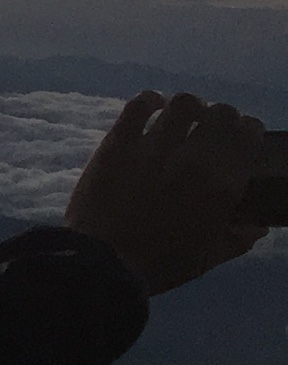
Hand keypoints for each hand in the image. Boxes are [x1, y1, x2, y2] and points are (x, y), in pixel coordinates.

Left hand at [65, 90, 271, 295]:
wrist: (106, 262)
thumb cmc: (163, 263)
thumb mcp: (211, 256)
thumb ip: (239, 238)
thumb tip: (259, 225)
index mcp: (223, 185)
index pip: (248, 137)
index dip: (249, 130)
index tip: (244, 134)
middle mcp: (194, 158)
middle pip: (220, 114)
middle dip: (222, 116)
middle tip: (214, 125)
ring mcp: (155, 147)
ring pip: (184, 104)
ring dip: (190, 106)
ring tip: (186, 115)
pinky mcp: (119, 143)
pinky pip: (139, 106)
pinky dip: (150, 100)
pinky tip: (153, 106)